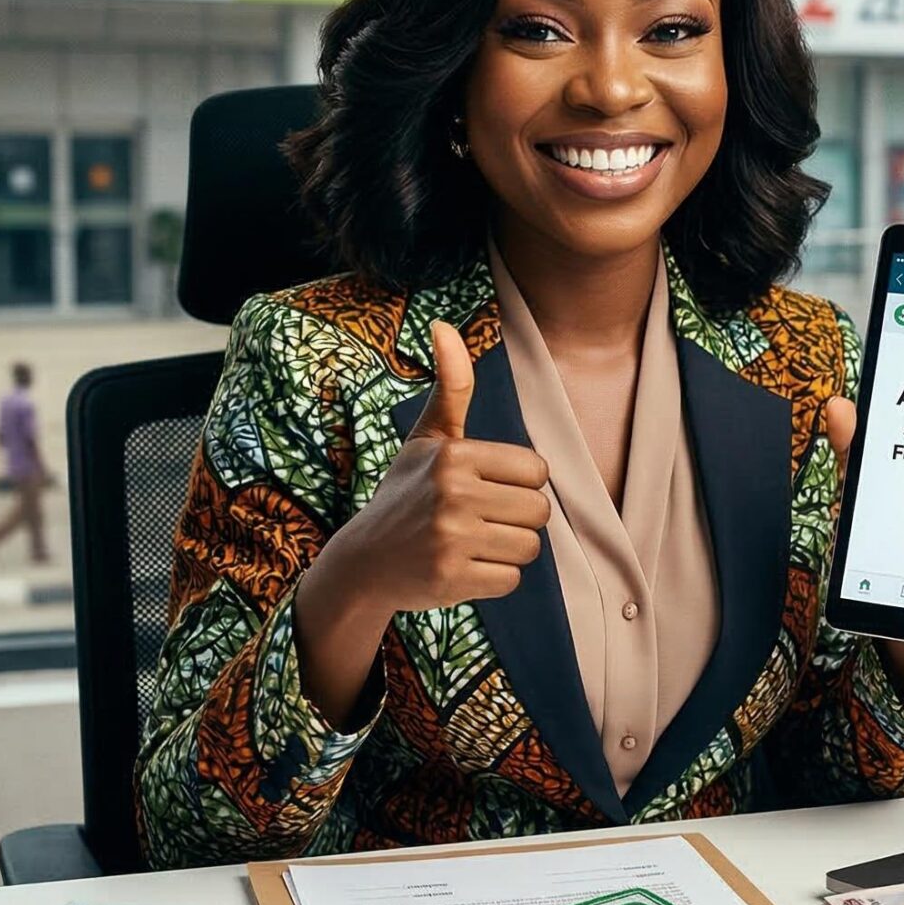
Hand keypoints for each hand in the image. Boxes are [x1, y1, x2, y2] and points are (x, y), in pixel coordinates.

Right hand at [295, 321, 551, 720]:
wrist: (364, 561)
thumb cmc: (405, 493)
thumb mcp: (427, 438)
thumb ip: (450, 386)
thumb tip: (443, 324)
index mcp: (454, 455)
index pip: (536, 471)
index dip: (519, 484)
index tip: (486, 489)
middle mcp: (452, 493)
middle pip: (539, 511)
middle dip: (517, 520)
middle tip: (479, 521)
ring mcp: (451, 538)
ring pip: (530, 548)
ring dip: (507, 551)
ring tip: (471, 544)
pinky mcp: (451, 578)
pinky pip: (511, 580)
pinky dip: (493, 579)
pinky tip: (462, 569)